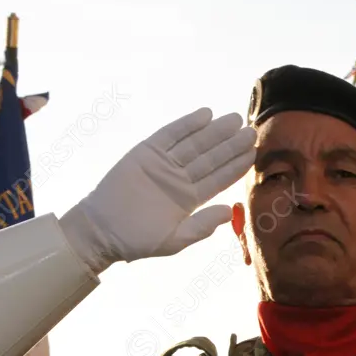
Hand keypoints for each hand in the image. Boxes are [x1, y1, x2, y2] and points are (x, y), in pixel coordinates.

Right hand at [60, 107, 255, 272]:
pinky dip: (187, 124)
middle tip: (251, 131)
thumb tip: (231, 211)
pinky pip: (170, 135)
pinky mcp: (146, 151)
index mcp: (190, 198)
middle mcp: (180, 178)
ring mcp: (164, 163)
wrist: (101, 230)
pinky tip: (205, 115)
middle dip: (231, 145)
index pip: (219, 179)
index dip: (236, 166)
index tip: (254, 154)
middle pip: (211, 158)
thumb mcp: (174, 240)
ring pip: (195, 144)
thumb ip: (201, 226)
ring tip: (234, 120)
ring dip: (215, 132)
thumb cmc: (136, 240)